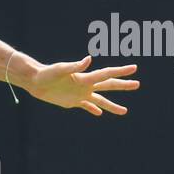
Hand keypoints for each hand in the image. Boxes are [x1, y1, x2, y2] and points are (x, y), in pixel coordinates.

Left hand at [24, 55, 139, 115]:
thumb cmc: (46, 73)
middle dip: (123, 85)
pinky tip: (100, 113)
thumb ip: (75, 66)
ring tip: (125, 111)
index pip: (106, 74)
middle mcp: (85, 85)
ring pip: (101, 100)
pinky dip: (94, 110)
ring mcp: (80, 94)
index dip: (120, 71)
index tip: (134, 68)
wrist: (35, 81)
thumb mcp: (60, 69)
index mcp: (84, 77)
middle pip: (108, 86)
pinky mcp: (72, 101)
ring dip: (112, 105)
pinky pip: (86, 106)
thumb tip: (88, 59)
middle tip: (138, 84)